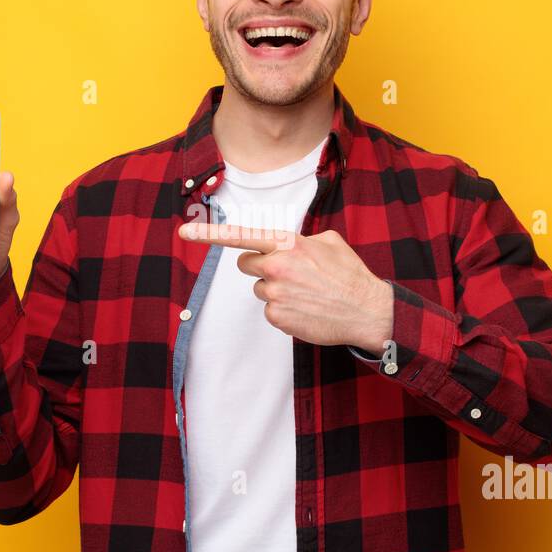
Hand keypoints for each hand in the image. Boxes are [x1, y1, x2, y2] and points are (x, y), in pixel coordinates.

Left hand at [178, 222, 392, 353]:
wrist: (367, 310)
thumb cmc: (350, 275)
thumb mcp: (329, 241)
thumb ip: (300, 238)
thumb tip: (286, 244)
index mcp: (287, 244)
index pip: (241, 237)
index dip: (209, 234)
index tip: (185, 233)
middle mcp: (276, 267)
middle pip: (246, 265)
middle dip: (262, 268)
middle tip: (289, 275)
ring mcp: (275, 294)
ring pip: (260, 289)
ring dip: (277, 291)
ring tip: (306, 294)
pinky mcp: (277, 318)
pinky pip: (270, 311)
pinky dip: (285, 312)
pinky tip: (307, 310)